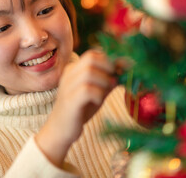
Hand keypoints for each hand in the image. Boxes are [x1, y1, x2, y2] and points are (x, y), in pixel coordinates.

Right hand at [35, 50, 115, 167]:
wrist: (60, 131)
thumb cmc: (80, 110)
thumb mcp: (97, 92)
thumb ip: (108, 81)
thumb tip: (126, 71)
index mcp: (74, 69)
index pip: (93, 54)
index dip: (111, 58)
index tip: (125, 67)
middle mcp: (69, 74)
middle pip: (91, 58)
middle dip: (108, 66)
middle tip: (115, 80)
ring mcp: (67, 87)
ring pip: (89, 72)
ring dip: (104, 81)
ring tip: (106, 91)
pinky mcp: (69, 101)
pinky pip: (86, 90)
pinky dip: (97, 94)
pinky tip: (98, 101)